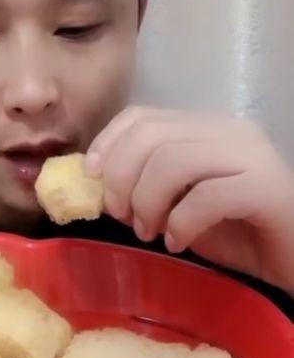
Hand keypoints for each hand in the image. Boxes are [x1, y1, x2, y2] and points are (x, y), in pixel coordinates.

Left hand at [86, 107, 293, 294]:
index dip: (108, 143)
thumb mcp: (180, 204)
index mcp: (204, 128)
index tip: (91, 177)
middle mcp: (228, 131)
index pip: (143, 115)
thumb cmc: (238, 233)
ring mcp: (250, 156)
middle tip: (122, 216)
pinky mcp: (266, 188)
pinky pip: (207, 196)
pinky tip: (178, 242)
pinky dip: (181, 222)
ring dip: (148, 202)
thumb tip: (96, 184)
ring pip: (174, 161)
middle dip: (122, 178)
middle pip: (152, 136)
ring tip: (149, 232)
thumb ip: (147, 186)